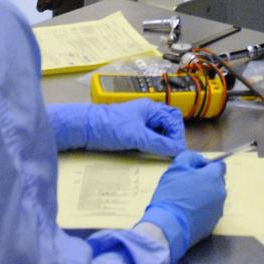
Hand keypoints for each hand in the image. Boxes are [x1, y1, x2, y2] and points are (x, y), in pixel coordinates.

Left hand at [46, 101, 185, 156]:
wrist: (85, 129)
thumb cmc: (110, 127)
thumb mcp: (137, 137)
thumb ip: (159, 143)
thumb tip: (178, 150)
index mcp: (150, 108)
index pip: (174, 119)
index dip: (177, 135)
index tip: (176, 150)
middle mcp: (147, 113)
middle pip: (168, 124)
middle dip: (172, 137)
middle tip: (171, 152)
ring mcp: (138, 123)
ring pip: (158, 132)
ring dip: (162, 143)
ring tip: (161, 155)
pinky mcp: (131, 132)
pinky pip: (148, 139)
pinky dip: (152, 146)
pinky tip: (150, 155)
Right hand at [140, 150, 226, 263]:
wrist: (167, 227)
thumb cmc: (171, 194)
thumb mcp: (176, 168)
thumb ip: (190, 157)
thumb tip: (199, 160)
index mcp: (214, 177)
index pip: (220, 166)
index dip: (207, 166)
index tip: (194, 171)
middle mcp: (220, 193)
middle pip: (217, 182)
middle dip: (206, 181)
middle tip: (188, 185)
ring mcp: (218, 211)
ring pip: (213, 198)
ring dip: (204, 196)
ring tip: (186, 201)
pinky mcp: (212, 225)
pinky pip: (209, 212)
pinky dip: (201, 210)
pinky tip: (187, 213)